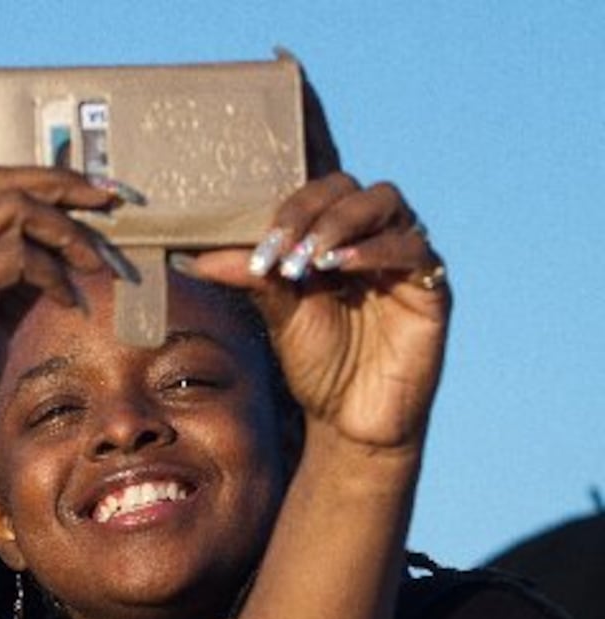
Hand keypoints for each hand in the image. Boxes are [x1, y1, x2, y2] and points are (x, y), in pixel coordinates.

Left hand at [183, 173, 450, 456]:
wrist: (350, 420)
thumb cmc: (317, 363)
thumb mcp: (280, 316)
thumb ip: (253, 280)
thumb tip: (197, 258)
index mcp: (332, 238)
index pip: (313, 195)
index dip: (284, 213)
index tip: (255, 251)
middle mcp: (370, 237)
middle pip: (349, 188)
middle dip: (309, 212)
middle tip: (279, 250)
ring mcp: (404, 257)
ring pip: (386, 203)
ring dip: (340, 223)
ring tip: (308, 259)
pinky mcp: (432, 287)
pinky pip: (414, 249)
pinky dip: (376, 250)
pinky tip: (342, 266)